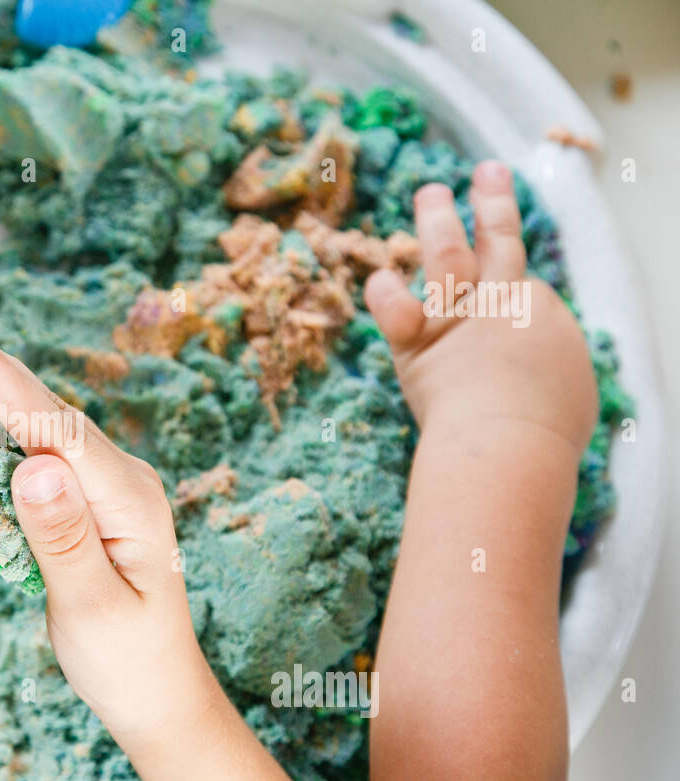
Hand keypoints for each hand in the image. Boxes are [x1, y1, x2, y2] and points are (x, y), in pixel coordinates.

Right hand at [0, 306, 221, 746]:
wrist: (157, 691)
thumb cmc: (127, 661)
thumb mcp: (92, 608)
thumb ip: (63, 540)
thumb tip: (35, 467)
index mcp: (127, 500)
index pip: (58, 431)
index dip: (6, 385)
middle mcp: (119, 480)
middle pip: (46, 412)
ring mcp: (103, 486)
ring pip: (37, 424)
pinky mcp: (84, 500)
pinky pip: (34, 450)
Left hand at [364, 161, 596, 452]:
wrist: (509, 443)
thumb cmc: (544, 433)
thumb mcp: (567, 393)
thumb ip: (549, 372)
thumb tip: (540, 378)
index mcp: (540, 313)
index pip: (520, 289)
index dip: (510, 293)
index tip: (505, 310)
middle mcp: (502, 303)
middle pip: (500, 242)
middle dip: (493, 203)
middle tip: (485, 171)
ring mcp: (457, 316)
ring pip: (447, 254)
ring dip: (438, 219)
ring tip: (431, 191)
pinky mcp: (417, 340)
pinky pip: (395, 307)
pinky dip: (384, 293)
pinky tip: (378, 277)